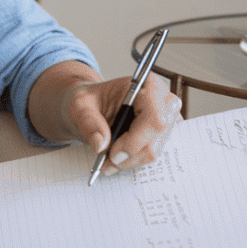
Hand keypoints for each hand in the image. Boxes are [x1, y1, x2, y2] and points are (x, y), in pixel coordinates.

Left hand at [67, 75, 181, 176]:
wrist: (92, 107)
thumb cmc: (90, 101)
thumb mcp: (80, 106)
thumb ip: (89, 122)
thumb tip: (100, 145)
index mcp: (146, 85)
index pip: (155, 116)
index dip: (137, 138)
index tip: (114, 153)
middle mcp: (162, 101)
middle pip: (157, 136)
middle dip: (131, 153)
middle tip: (107, 161)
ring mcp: (166, 120)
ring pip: (154, 150)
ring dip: (129, 161)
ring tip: (106, 161)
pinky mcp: (162, 136)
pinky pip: (150, 155)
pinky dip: (131, 162)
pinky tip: (116, 159)